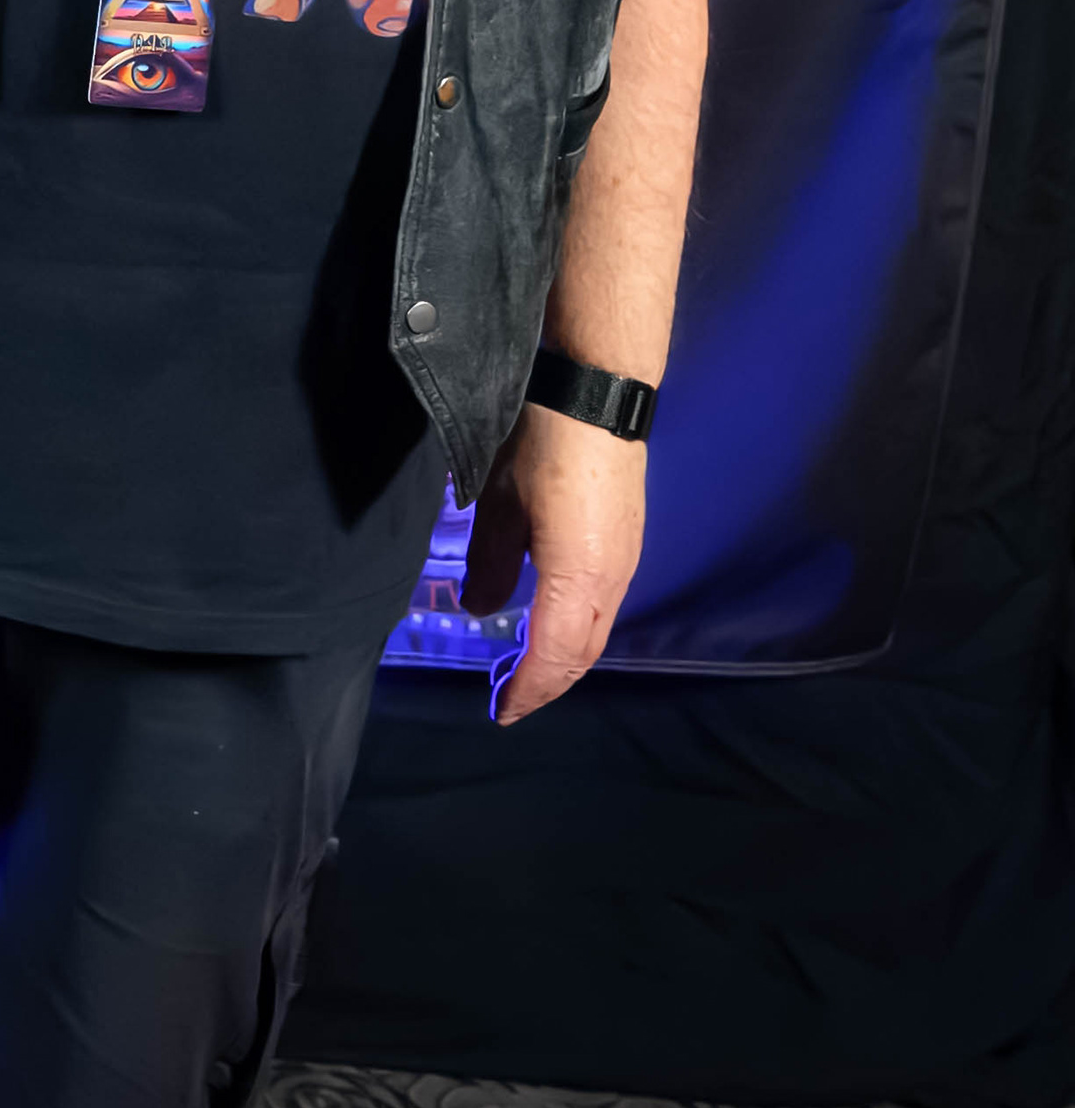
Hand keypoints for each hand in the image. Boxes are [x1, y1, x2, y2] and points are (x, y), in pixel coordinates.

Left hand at [459, 401, 646, 724]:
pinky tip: (551, 627)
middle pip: (581, 651)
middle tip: (510, 700)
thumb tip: (482, 609)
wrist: (596, 396)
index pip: (554, 654)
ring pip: (595, 630)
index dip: (528, 688)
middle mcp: (611, 579)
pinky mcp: (626, 543)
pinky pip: (602, 607)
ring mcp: (625, 562)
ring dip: (563, 659)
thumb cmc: (544, 447)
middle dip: (547, 683)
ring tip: (527, 673)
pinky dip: (576, 631)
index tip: (502, 711)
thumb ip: (490, 564)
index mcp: (578, 577)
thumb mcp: (499, 506)